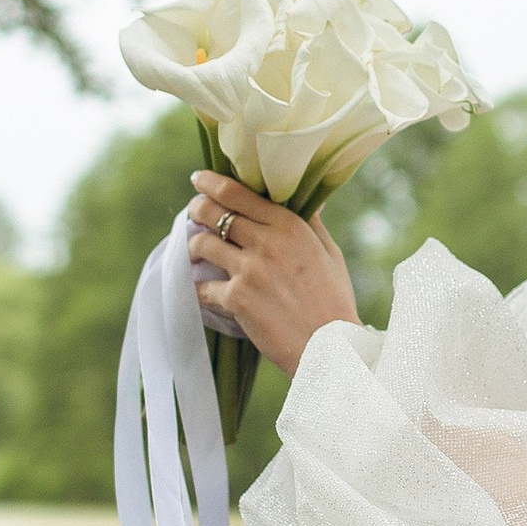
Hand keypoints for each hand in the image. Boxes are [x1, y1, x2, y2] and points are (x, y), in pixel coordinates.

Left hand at [187, 171, 362, 374]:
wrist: (329, 346)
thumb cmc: (333, 299)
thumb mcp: (329, 253)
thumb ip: (312, 223)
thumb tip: (308, 200)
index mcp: (288, 226)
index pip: (237, 193)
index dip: (211, 183)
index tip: (199, 180)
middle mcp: (265, 242)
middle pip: (212, 213)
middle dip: (196, 208)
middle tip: (193, 212)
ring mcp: (248, 270)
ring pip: (201, 244)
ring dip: (193, 246)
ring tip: (195, 251)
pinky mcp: (236, 299)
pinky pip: (202, 287)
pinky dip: (198, 287)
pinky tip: (199, 288)